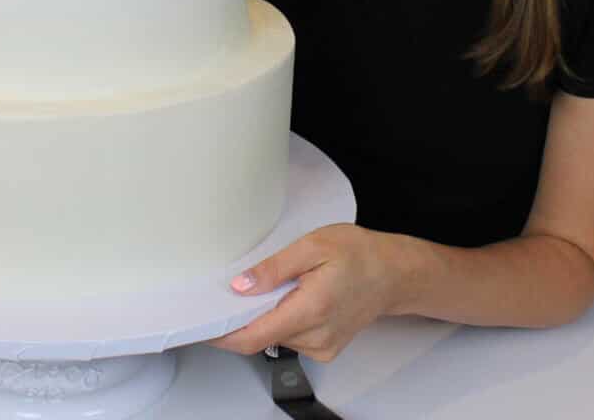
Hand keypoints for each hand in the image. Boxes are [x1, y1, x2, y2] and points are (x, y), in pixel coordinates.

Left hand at [208, 223, 411, 361]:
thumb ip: (274, 268)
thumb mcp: (312, 246)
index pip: (254, 336)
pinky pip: (290, 338)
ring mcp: (322, 346)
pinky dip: (278, 320)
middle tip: (228, 292)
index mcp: (311, 309)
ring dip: (262, 316)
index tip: (200, 327)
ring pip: (274, 337)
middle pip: (261, 337)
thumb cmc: (359, 254)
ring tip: (267, 286)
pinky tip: (286, 297)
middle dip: (240, 317)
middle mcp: (316, 335)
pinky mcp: (325, 348)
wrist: (393, 273)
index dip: (222, 335)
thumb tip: (241, 285)